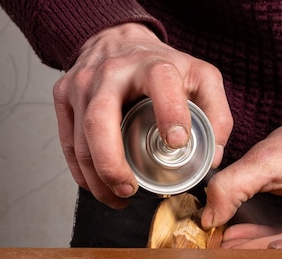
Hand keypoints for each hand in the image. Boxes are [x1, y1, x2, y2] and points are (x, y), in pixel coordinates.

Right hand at [53, 23, 232, 207]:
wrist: (117, 39)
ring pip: (80, 140)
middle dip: (111, 164)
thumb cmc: (162, 65)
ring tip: (119, 196)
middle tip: (129, 189)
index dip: (170, 113)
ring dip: (97, 177)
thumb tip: (212, 158)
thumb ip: (217, 115)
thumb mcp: (201, 78)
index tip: (176, 143)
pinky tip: (99, 185)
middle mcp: (112, 72)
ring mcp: (82, 84)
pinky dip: (81, 172)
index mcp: (152, 64)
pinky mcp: (63, 96)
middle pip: (100, 121)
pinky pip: (68, 143)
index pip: (161, 83)